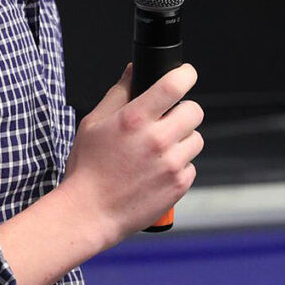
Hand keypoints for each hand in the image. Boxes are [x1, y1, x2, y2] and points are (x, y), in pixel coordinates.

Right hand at [58, 62, 203, 251]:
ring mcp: (170, 165)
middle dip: (183, 110)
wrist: (89, 212)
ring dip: (183, 139)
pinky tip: (157, 170)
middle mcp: (156, 140)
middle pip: (194, 111)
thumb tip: (133, 71)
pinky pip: (191, 165)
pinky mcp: (179, 186)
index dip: (185, 74)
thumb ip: (118, 93)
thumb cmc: (87, 167)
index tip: (186, 73)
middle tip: (167, 118)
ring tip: (159, 148)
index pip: (173, 85)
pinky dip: (179, 165)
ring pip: (196, 139)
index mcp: (134, 119)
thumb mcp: (93, 123)